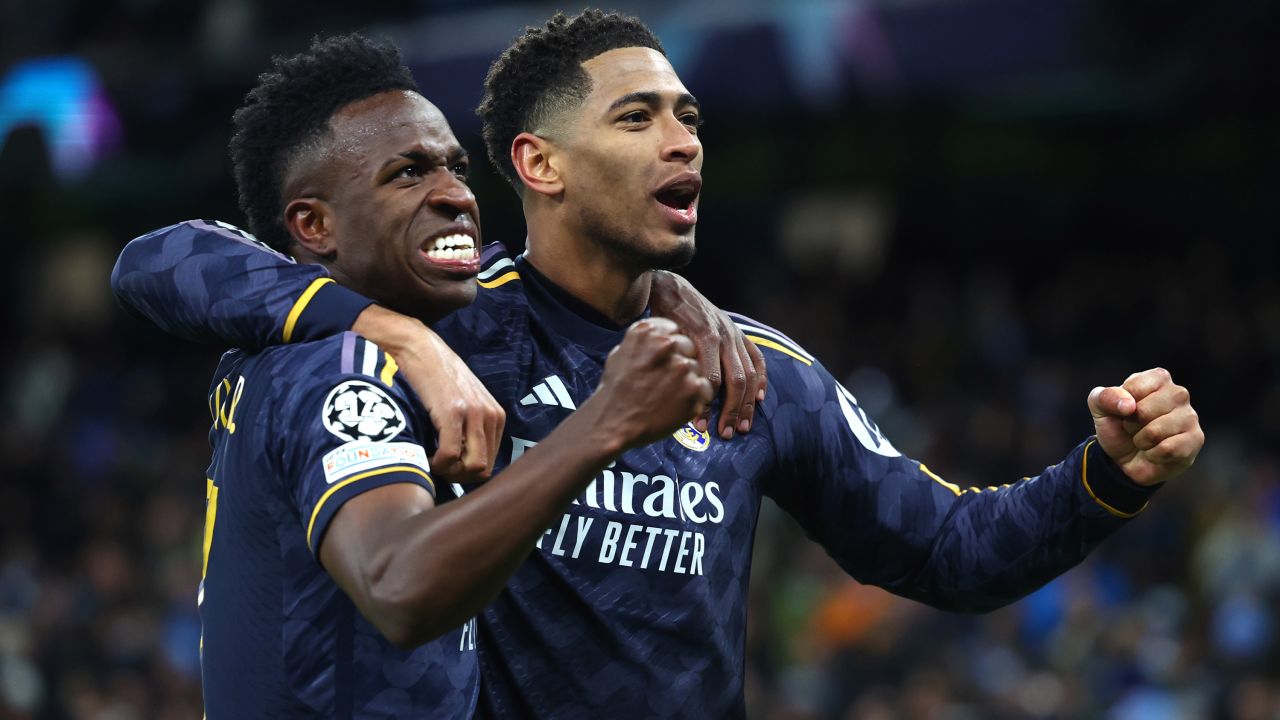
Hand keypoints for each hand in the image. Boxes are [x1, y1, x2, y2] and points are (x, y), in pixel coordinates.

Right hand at [353, 305, 504, 482]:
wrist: (419, 346)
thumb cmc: (435, 377)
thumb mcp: (463, 400)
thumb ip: (471, 426)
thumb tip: (465, 464)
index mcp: (495, 415)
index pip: (490, 463)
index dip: (466, 473)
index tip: (447, 468)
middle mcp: (489, 415)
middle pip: (483, 470)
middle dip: (459, 477)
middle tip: (438, 469)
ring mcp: (473, 413)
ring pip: (472, 467)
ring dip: (449, 473)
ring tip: (432, 462)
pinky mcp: (452, 411)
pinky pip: (450, 454)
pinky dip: (437, 463)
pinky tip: (425, 455)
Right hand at [591, 318, 714, 451]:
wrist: (614, 422)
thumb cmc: (615, 391)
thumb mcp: (620, 353)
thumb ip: (645, 342)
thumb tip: (662, 339)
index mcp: (648, 331)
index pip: (674, 330)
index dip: (671, 347)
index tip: (665, 359)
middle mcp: (667, 345)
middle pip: (689, 347)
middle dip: (681, 361)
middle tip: (668, 380)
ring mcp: (682, 367)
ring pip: (698, 368)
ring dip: (688, 380)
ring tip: (669, 395)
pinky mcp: (693, 389)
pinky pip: (706, 388)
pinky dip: (697, 397)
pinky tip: (679, 403)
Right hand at [649, 271, 767, 439]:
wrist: (664, 287)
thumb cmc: (680, 311)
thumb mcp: (705, 324)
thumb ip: (714, 346)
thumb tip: (714, 375)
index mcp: (734, 333)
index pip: (756, 364)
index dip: (760, 387)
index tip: (756, 406)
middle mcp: (731, 335)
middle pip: (746, 379)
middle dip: (744, 409)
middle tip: (738, 431)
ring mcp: (717, 337)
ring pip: (732, 380)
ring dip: (728, 409)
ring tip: (720, 430)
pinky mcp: (700, 339)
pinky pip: (709, 375)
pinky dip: (706, 399)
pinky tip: (701, 413)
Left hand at [1087, 367, 1202, 485]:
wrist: (1125, 459)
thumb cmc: (1117, 427)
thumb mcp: (1100, 408)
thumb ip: (1104, 397)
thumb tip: (1128, 405)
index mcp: (1157, 378)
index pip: (1135, 387)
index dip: (1122, 406)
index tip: (1125, 411)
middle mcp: (1178, 393)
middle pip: (1144, 411)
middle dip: (1132, 425)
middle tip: (1136, 428)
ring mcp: (1190, 416)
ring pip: (1156, 431)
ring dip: (1142, 441)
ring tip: (1146, 440)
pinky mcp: (1196, 439)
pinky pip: (1168, 449)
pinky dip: (1154, 455)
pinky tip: (1157, 452)